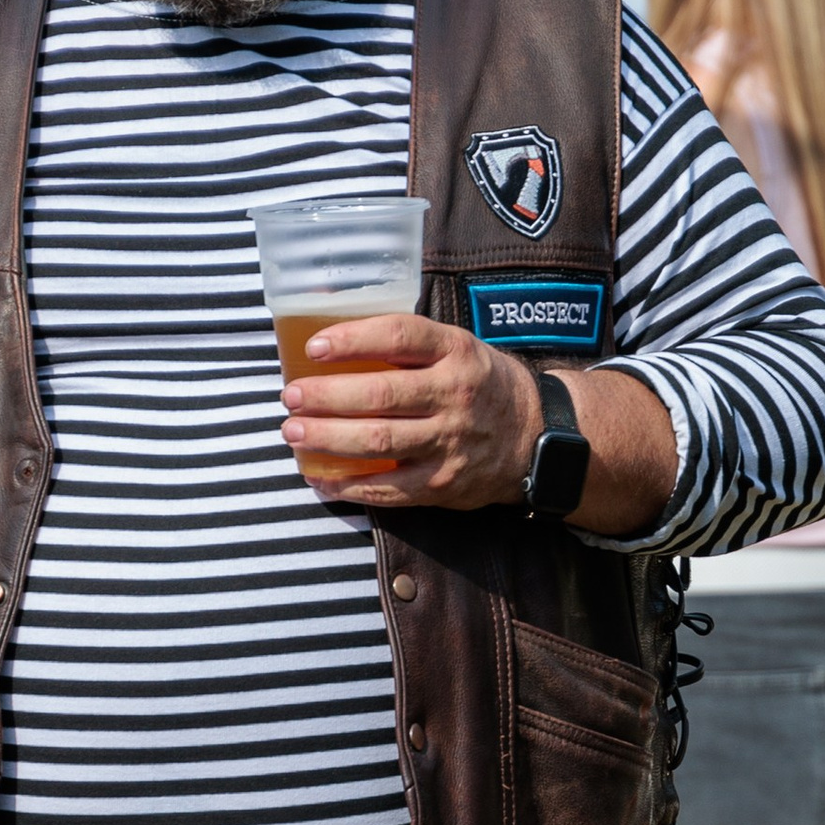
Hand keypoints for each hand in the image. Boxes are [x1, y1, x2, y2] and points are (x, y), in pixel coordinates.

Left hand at [282, 316, 541, 507]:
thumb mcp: (457, 348)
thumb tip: (330, 335)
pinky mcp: (444, 484)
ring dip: (328, 439)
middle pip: (380, 396)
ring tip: (294, 433)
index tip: (314, 347)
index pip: (399, 337)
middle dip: (326, 397)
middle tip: (290, 397)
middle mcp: (454, 395)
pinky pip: (390, 489)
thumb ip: (407, 344)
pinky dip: (350, 486)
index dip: (352, 340)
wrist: (534, 436)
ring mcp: (450, 443)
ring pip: (379, 442)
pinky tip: (321, 478)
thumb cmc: (480, 385)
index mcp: (455, 352)